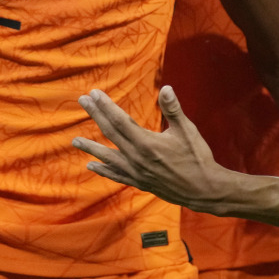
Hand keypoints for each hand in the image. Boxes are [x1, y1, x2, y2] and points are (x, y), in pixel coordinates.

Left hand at [74, 86, 228, 213]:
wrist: (204, 189)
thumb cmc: (197, 158)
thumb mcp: (187, 130)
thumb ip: (173, 109)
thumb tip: (166, 88)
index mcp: (146, 142)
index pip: (119, 120)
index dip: (105, 106)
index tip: (94, 94)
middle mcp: (136, 158)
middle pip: (110, 133)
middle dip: (96, 115)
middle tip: (82, 101)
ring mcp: (136, 172)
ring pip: (108, 157)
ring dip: (91, 148)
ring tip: (74, 141)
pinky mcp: (139, 182)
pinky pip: (116, 175)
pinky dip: (103, 170)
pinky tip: (92, 166)